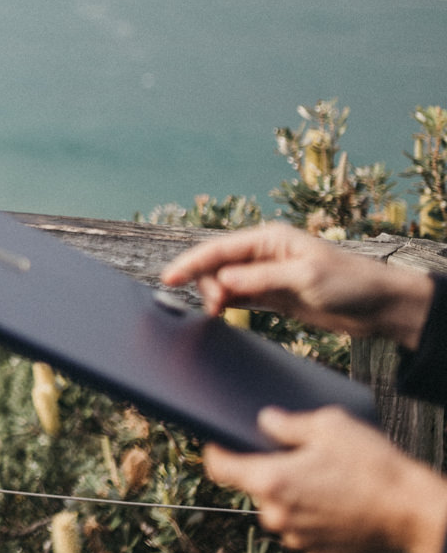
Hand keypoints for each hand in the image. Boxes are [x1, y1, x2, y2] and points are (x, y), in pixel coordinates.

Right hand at [161, 223, 432, 345]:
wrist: (381, 306)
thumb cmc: (350, 283)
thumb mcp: (304, 277)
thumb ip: (260, 278)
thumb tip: (222, 281)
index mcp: (270, 239)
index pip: (219, 248)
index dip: (191, 262)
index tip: (169, 278)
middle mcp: (264, 254)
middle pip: (217, 265)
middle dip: (206, 284)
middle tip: (214, 307)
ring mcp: (267, 275)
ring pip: (225, 282)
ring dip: (216, 296)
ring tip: (219, 313)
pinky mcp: (274, 296)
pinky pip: (239, 296)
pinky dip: (227, 303)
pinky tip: (222, 312)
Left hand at [204, 407, 446, 552]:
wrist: (414, 511)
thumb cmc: (373, 466)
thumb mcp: (328, 425)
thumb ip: (287, 423)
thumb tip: (266, 420)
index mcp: (270, 481)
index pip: (219, 467)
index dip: (216, 451)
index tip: (220, 442)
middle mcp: (276, 514)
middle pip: (254, 487)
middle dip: (268, 471)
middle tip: (297, 457)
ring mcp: (297, 537)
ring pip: (279, 509)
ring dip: (291, 495)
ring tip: (325, 479)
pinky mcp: (317, 551)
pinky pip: (301, 527)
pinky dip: (310, 514)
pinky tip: (335, 500)